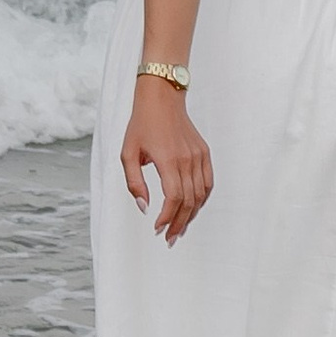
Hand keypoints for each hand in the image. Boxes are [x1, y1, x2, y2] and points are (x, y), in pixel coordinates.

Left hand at [122, 82, 212, 242]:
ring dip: (191, 215)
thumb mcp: (127, 153)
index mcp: (168, 159)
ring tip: (180, 229)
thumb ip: (134, 183)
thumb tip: (144, 207)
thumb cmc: (141, 124)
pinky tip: (193, 209)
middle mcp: (187, 159)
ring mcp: (199, 156)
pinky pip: (208, 183)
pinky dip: (202, 199)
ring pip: (200, 195)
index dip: (167, 217)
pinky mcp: (204, 153)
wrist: (162, 98)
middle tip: (169, 238)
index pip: (173, 197)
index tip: (157, 229)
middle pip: (188, 201)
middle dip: (178, 223)